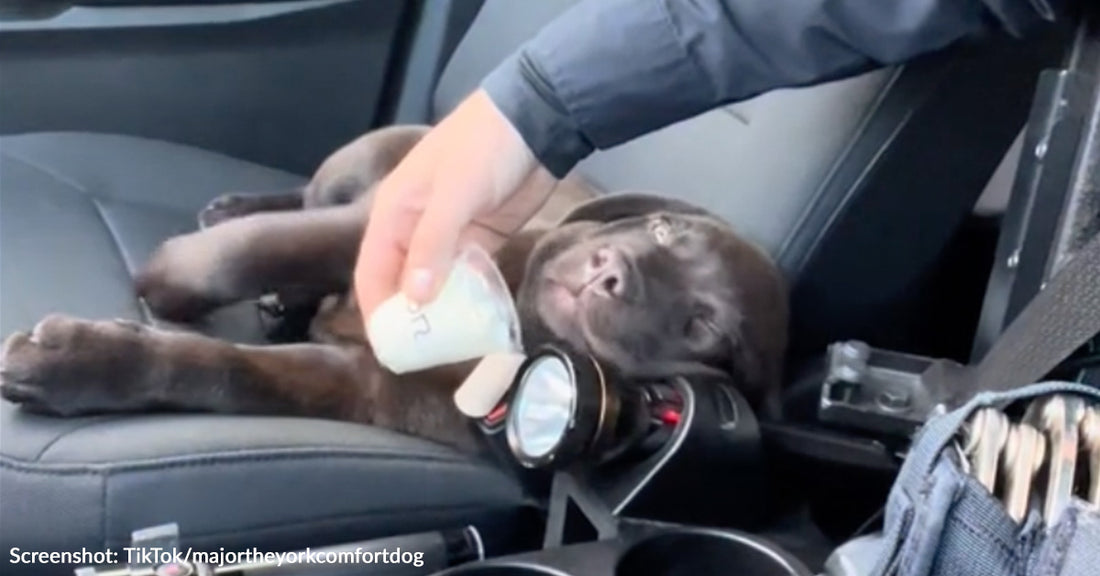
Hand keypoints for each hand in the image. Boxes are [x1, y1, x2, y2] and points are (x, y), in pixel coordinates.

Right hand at [354, 89, 556, 326]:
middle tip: (419, 356)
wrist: (536, 120)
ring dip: (441, 311)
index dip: (376, 309)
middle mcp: (415, 228)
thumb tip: (413, 298)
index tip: (387, 346)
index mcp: (394, 213)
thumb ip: (433, 245)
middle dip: (408, 317)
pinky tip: (477, 322)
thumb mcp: (453, 194)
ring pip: (436, 284)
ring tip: (449, 348)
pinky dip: (470, 297)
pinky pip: (469, 276)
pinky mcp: (482, 239)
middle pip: (402, 282)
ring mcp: (451, 235)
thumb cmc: (482, 148)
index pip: (372, 271)